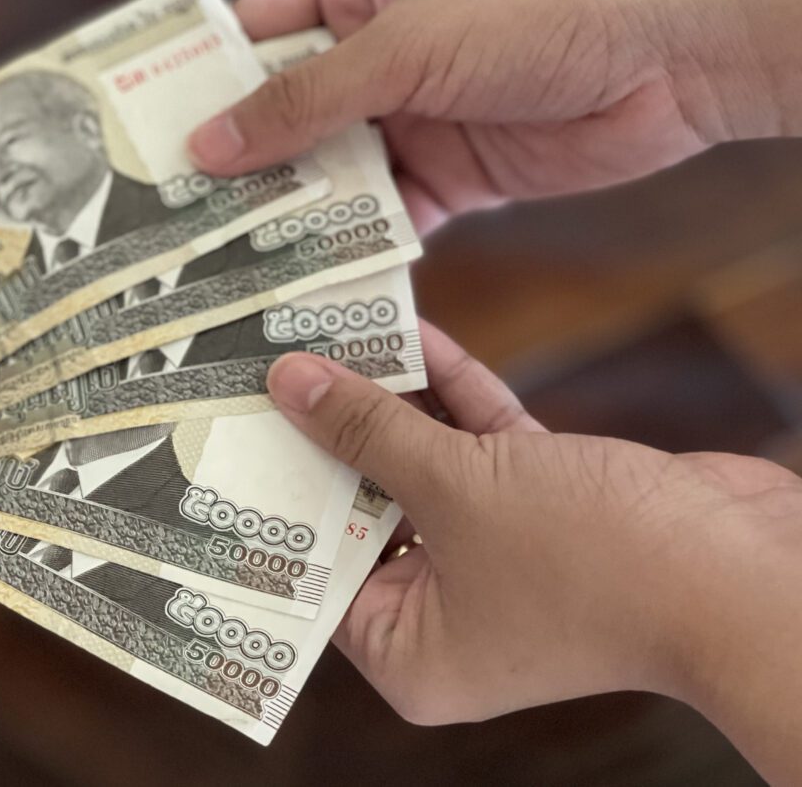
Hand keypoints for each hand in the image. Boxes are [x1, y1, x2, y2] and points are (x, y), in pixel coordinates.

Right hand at [190, 0, 801, 233]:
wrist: (669, 57)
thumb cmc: (537, 8)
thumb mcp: (403, 46)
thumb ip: (302, 103)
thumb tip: (207, 146)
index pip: (255, 33)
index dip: (201, 85)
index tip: (142, 143)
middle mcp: (375, 45)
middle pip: (284, 113)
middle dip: (240, 166)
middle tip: (172, 223)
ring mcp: (411, 112)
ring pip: (329, 171)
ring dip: (292, 214)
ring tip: (226, 264)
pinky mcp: (449, 171)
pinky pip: (384, 213)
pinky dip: (356, 244)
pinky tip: (313, 281)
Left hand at [265, 326, 801, 782]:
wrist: (750, 574)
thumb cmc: (595, 563)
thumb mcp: (458, 489)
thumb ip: (371, 432)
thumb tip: (288, 385)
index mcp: (408, 648)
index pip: (312, 569)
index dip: (274, 498)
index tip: (231, 434)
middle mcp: (446, 612)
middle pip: (362, 508)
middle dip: (329, 435)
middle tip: (269, 370)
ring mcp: (498, 559)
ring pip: (422, 468)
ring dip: (390, 401)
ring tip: (329, 335)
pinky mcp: (545, 508)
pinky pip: (480, 447)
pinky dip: (452, 395)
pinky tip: (410, 333)